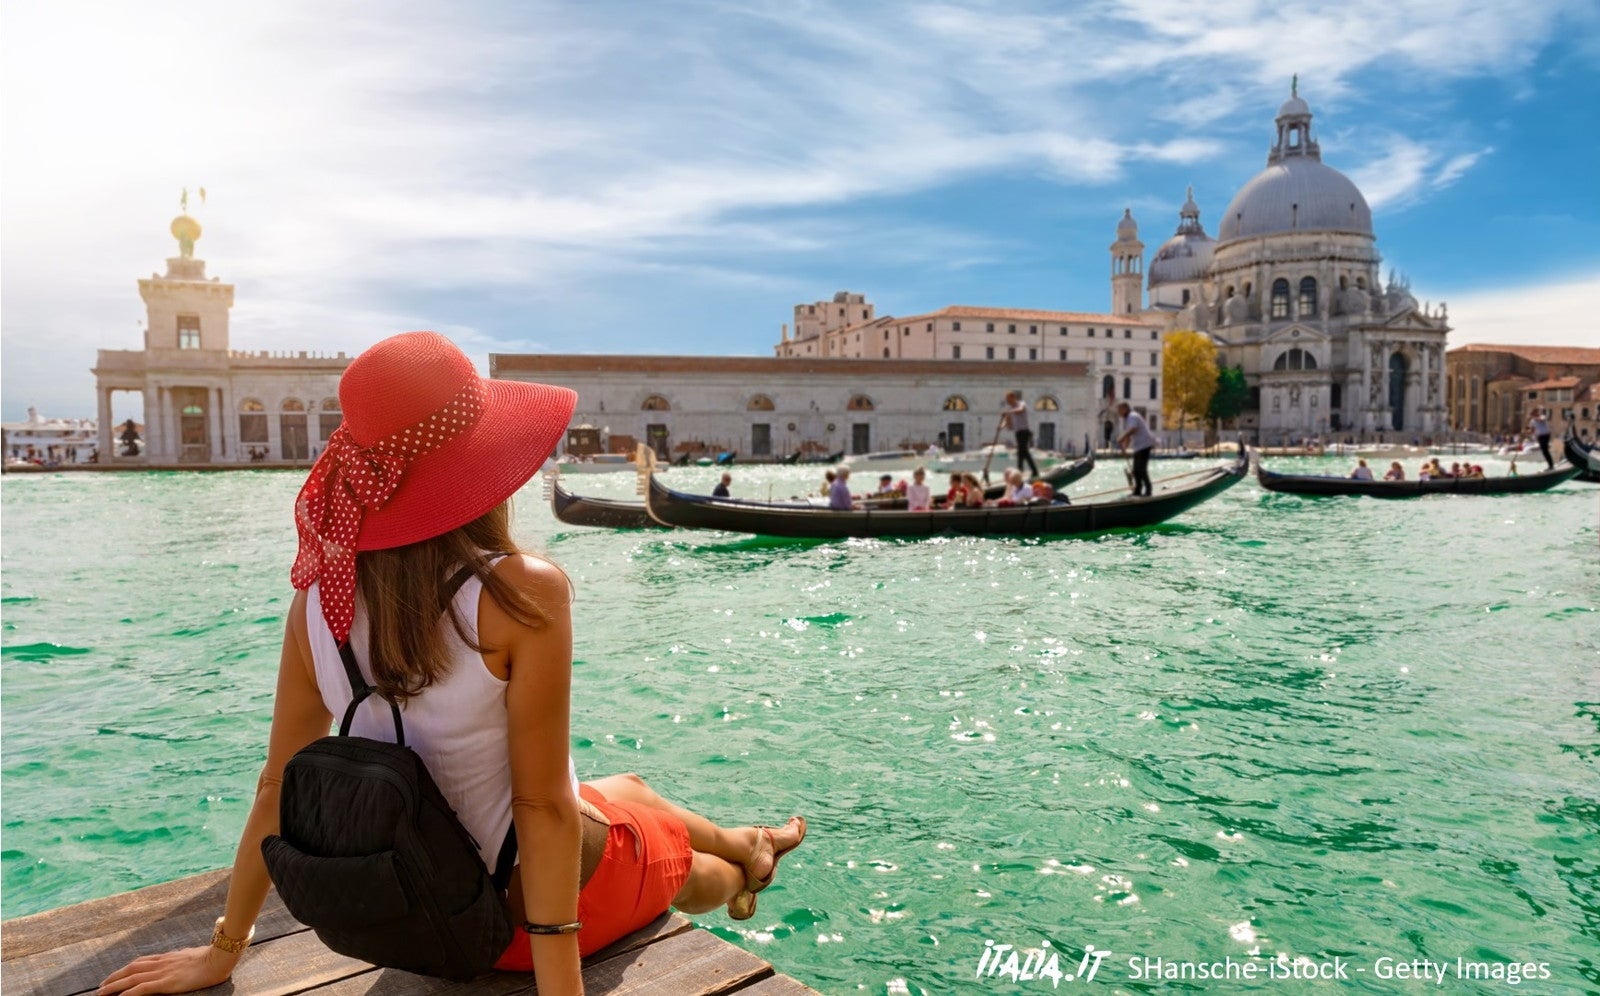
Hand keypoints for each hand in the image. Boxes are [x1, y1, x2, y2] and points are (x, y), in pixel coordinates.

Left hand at [98, 945, 238, 995]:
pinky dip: (128, 993)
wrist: (219, 957)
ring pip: (131, 978)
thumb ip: (180, 959)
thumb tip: (178, 960)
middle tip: (100, 987)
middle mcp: (161, 963)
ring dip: (114, 985)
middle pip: (131, 969)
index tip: (114, 975)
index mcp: (167, 957)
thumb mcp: (191, 955)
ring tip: (101, 993)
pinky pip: (142, 988)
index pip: (140, 962)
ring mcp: (163, 972)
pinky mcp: (167, 982)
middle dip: (114, 978)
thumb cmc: (210, 956)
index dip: (125, 969)